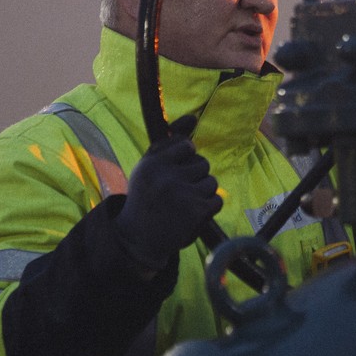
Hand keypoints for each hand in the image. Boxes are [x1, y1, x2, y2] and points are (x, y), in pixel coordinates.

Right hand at [114, 115, 221, 270]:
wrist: (138, 238)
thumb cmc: (146, 195)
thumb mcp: (148, 165)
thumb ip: (169, 140)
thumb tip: (193, 117)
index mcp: (152, 163)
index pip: (187, 146)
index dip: (184, 160)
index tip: (174, 172)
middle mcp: (167, 177)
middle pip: (202, 163)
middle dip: (194, 177)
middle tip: (176, 192)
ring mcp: (183, 195)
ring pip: (211, 181)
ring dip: (201, 192)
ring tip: (183, 203)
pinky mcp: (197, 212)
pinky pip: (217, 199)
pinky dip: (208, 208)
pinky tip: (191, 213)